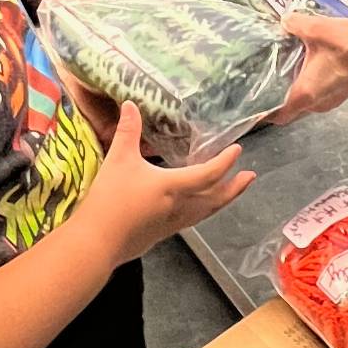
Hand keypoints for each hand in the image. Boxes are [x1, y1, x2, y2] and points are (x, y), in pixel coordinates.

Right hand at [79, 103, 253, 264]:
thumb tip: (130, 104)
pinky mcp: (161, 234)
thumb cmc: (109, 200)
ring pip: (205, 212)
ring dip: (222, 201)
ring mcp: (172, 224)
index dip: (225, 162)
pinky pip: (191, 220)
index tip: (237, 150)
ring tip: (231, 192)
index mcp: (173, 186)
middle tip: (250, 176)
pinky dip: (203, 210)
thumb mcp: (118, 160)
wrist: (97, 242)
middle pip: (216, 199)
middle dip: (234, 187)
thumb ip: (127, 131)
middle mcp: (179, 207)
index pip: (208, 174)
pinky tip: (197, 208)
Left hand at [273, 13, 347, 124]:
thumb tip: (285, 21)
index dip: (263, 114)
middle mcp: (316, 103)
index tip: (253, 104)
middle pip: (290, 108)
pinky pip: (318, 94)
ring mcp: (330, 100)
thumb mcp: (317, 29)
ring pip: (305, 101)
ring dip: (295, 90)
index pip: (279, 116)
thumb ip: (294, 24)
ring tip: (282, 70)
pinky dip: (309, 85)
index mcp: (305, 93)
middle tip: (263, 80)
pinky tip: (305, 66)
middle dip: (277, 98)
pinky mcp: (340, 93)